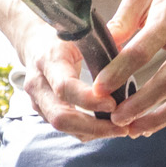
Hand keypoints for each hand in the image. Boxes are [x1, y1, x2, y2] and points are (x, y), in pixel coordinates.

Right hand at [15, 23, 130, 141]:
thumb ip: (103, 44)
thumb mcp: (81, 34)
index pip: (64, 87)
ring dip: (94, 132)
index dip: (89, 100)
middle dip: (94, 127)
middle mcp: (38, 84)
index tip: (113, 104)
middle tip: (123, 127)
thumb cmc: (64, 38)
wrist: (34, 44)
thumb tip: (131, 57)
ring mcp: (37, 101)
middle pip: (60, 117)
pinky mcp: (44, 112)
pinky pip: (67, 128)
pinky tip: (109, 127)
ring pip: (64, 127)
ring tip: (122, 129)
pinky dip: (89, 131)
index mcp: (48, 60)